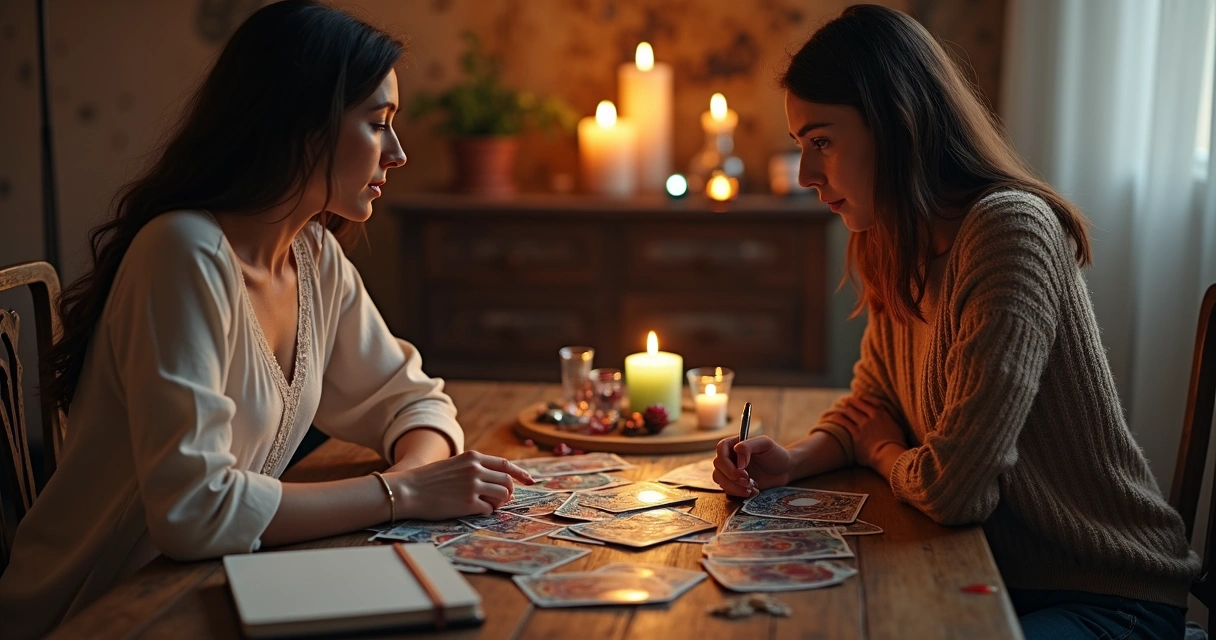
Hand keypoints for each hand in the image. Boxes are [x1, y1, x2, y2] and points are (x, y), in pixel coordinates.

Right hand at [389, 451, 533, 519]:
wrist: (408, 490)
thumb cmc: (428, 480)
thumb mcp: (453, 465)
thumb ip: (474, 469)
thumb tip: (496, 482)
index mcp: (473, 457)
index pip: (505, 465)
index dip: (521, 473)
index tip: (531, 481)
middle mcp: (476, 469)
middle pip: (507, 481)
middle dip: (507, 492)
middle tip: (498, 500)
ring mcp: (473, 486)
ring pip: (503, 495)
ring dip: (498, 503)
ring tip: (485, 505)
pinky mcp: (469, 503)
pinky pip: (489, 509)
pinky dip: (485, 512)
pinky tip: (473, 510)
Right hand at [712, 436, 792, 497]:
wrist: (784, 470)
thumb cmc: (776, 454)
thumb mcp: (765, 444)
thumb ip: (748, 446)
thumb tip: (737, 458)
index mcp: (734, 444)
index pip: (721, 449)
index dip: (728, 461)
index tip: (742, 468)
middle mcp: (729, 457)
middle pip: (718, 467)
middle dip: (732, 477)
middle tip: (747, 480)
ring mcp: (730, 471)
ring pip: (720, 480)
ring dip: (735, 487)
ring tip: (752, 487)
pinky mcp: (734, 484)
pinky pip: (728, 490)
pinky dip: (739, 493)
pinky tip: (753, 491)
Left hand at [831, 396, 905, 468]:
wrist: (890, 454)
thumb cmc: (896, 445)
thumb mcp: (898, 429)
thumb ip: (891, 422)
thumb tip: (889, 421)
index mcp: (883, 415)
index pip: (872, 401)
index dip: (863, 398)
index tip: (858, 397)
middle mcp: (873, 417)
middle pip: (859, 405)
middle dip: (851, 401)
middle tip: (845, 400)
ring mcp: (863, 424)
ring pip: (851, 412)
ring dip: (844, 408)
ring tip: (839, 406)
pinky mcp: (856, 433)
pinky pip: (844, 422)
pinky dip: (838, 418)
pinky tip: (833, 416)